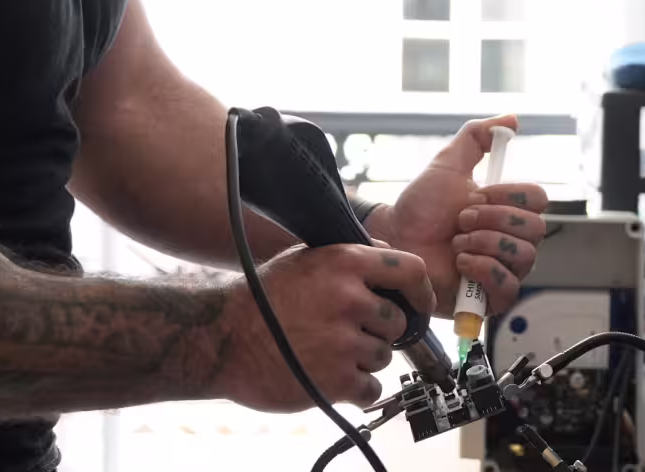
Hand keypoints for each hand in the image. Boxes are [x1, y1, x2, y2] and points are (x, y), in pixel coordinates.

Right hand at [215, 242, 433, 410]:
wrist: (223, 339)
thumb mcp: (305, 259)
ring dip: (363, 360)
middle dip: (379, 332)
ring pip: (383, 356)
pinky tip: (331, 377)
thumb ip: (349, 256)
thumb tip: (387, 254)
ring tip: (328, 353)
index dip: (421, 293)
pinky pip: (371, 388)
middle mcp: (349, 299)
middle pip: (397, 323)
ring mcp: (344, 341)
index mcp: (345, 263)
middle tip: (348, 334)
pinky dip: (356, 388)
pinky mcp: (335, 380)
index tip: (419, 306)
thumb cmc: (262, 299)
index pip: (411, 271)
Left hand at [365, 115, 549, 317]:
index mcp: (508, 209)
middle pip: (536, 229)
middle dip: (493, 220)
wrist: (395, 239)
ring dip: (485, 243)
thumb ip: (477, 136)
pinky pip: (508, 287)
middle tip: (461, 219)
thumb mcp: (448, 163)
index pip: (538, 199)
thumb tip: (512, 119)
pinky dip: (483, 269)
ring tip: (456, 242)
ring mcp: (504, 269)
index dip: (507, 196)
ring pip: (524, 256)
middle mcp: (512, 239)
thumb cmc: (421, 206)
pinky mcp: (490, 298)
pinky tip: (460, 263)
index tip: (475, 194)